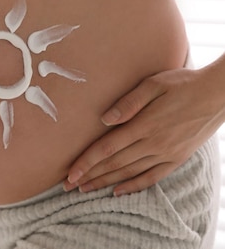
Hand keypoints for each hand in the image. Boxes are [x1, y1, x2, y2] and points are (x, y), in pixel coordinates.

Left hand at [63, 66, 224, 196]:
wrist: (218, 94)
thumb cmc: (182, 83)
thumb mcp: (153, 84)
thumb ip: (128, 103)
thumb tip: (104, 119)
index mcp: (144, 125)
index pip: (107, 148)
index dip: (86, 162)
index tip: (69, 174)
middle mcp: (154, 144)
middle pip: (114, 164)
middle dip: (89, 176)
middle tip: (67, 185)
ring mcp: (166, 153)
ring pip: (129, 173)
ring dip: (105, 182)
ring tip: (85, 189)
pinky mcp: (177, 158)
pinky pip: (152, 177)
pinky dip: (134, 186)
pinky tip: (118, 192)